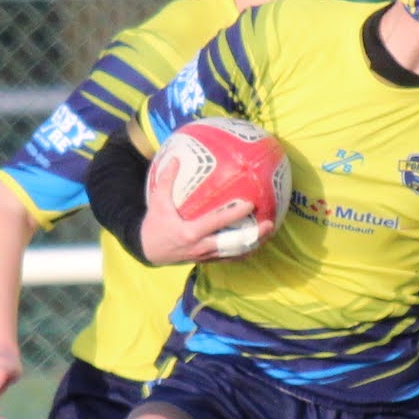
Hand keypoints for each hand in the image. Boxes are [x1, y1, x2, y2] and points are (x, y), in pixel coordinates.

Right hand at [138, 160, 268, 265]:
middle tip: (270, 223)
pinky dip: (242, 252)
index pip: (217, 222)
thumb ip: (166, 181)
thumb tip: (174, 159)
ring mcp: (205, 255)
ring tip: (268, 234)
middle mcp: (201, 246)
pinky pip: (228, 258)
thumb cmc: (154, 226)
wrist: (148, 251)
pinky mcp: (206, 260)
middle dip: (253, 235)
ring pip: (234, 252)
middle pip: (232, 243)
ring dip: (252, 244)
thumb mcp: (157, 203)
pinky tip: (254, 244)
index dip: (235, 214)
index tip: (251, 204)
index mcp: (191, 231)